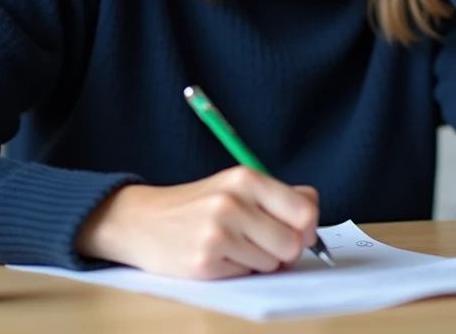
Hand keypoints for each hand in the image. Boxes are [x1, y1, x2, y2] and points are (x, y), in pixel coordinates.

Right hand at [76, 166, 319, 278]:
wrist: (141, 221)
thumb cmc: (196, 205)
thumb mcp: (236, 186)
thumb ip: (279, 195)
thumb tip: (314, 210)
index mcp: (245, 178)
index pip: (304, 210)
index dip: (307, 228)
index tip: (298, 232)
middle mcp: (232, 203)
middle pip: (292, 243)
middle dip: (282, 249)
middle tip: (260, 242)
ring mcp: (217, 234)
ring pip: (271, 263)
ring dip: (258, 261)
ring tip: (231, 246)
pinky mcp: (204, 263)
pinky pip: (246, 276)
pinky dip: (236, 271)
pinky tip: (216, 257)